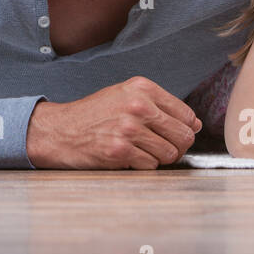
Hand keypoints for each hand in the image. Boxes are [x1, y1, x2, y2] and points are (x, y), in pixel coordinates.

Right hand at [25, 76, 201, 168]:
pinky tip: (127, 157)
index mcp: (142, 87)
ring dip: (158, 158)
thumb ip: (160, 106)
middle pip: (183, 136)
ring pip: (169, 154)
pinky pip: (150, 166)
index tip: (172, 134)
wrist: (59, 130)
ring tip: (140, 151)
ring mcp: (128, 129)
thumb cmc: (94, 115)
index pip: (187, 114)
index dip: (184, 129)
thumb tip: (195, 125)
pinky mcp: (119, 151)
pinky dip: (142, 166)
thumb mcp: (124, 96)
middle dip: (176, 147)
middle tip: (159, 148)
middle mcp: (137, 105)